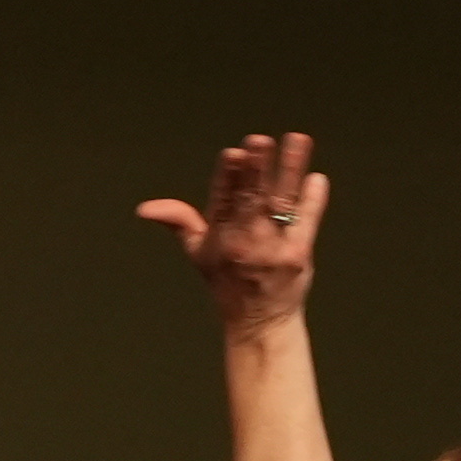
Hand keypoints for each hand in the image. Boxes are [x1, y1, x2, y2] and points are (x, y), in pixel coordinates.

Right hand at [132, 125, 325, 323]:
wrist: (258, 321)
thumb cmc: (228, 282)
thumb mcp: (197, 252)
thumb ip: (179, 221)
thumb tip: (145, 208)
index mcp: (218, 237)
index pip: (222, 201)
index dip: (227, 178)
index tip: (233, 154)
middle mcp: (243, 241)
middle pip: (250, 199)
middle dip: (255, 169)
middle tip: (259, 141)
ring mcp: (271, 248)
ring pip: (280, 203)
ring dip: (289, 171)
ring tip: (297, 139)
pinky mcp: (297, 255)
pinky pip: (306, 221)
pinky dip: (312, 200)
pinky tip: (316, 179)